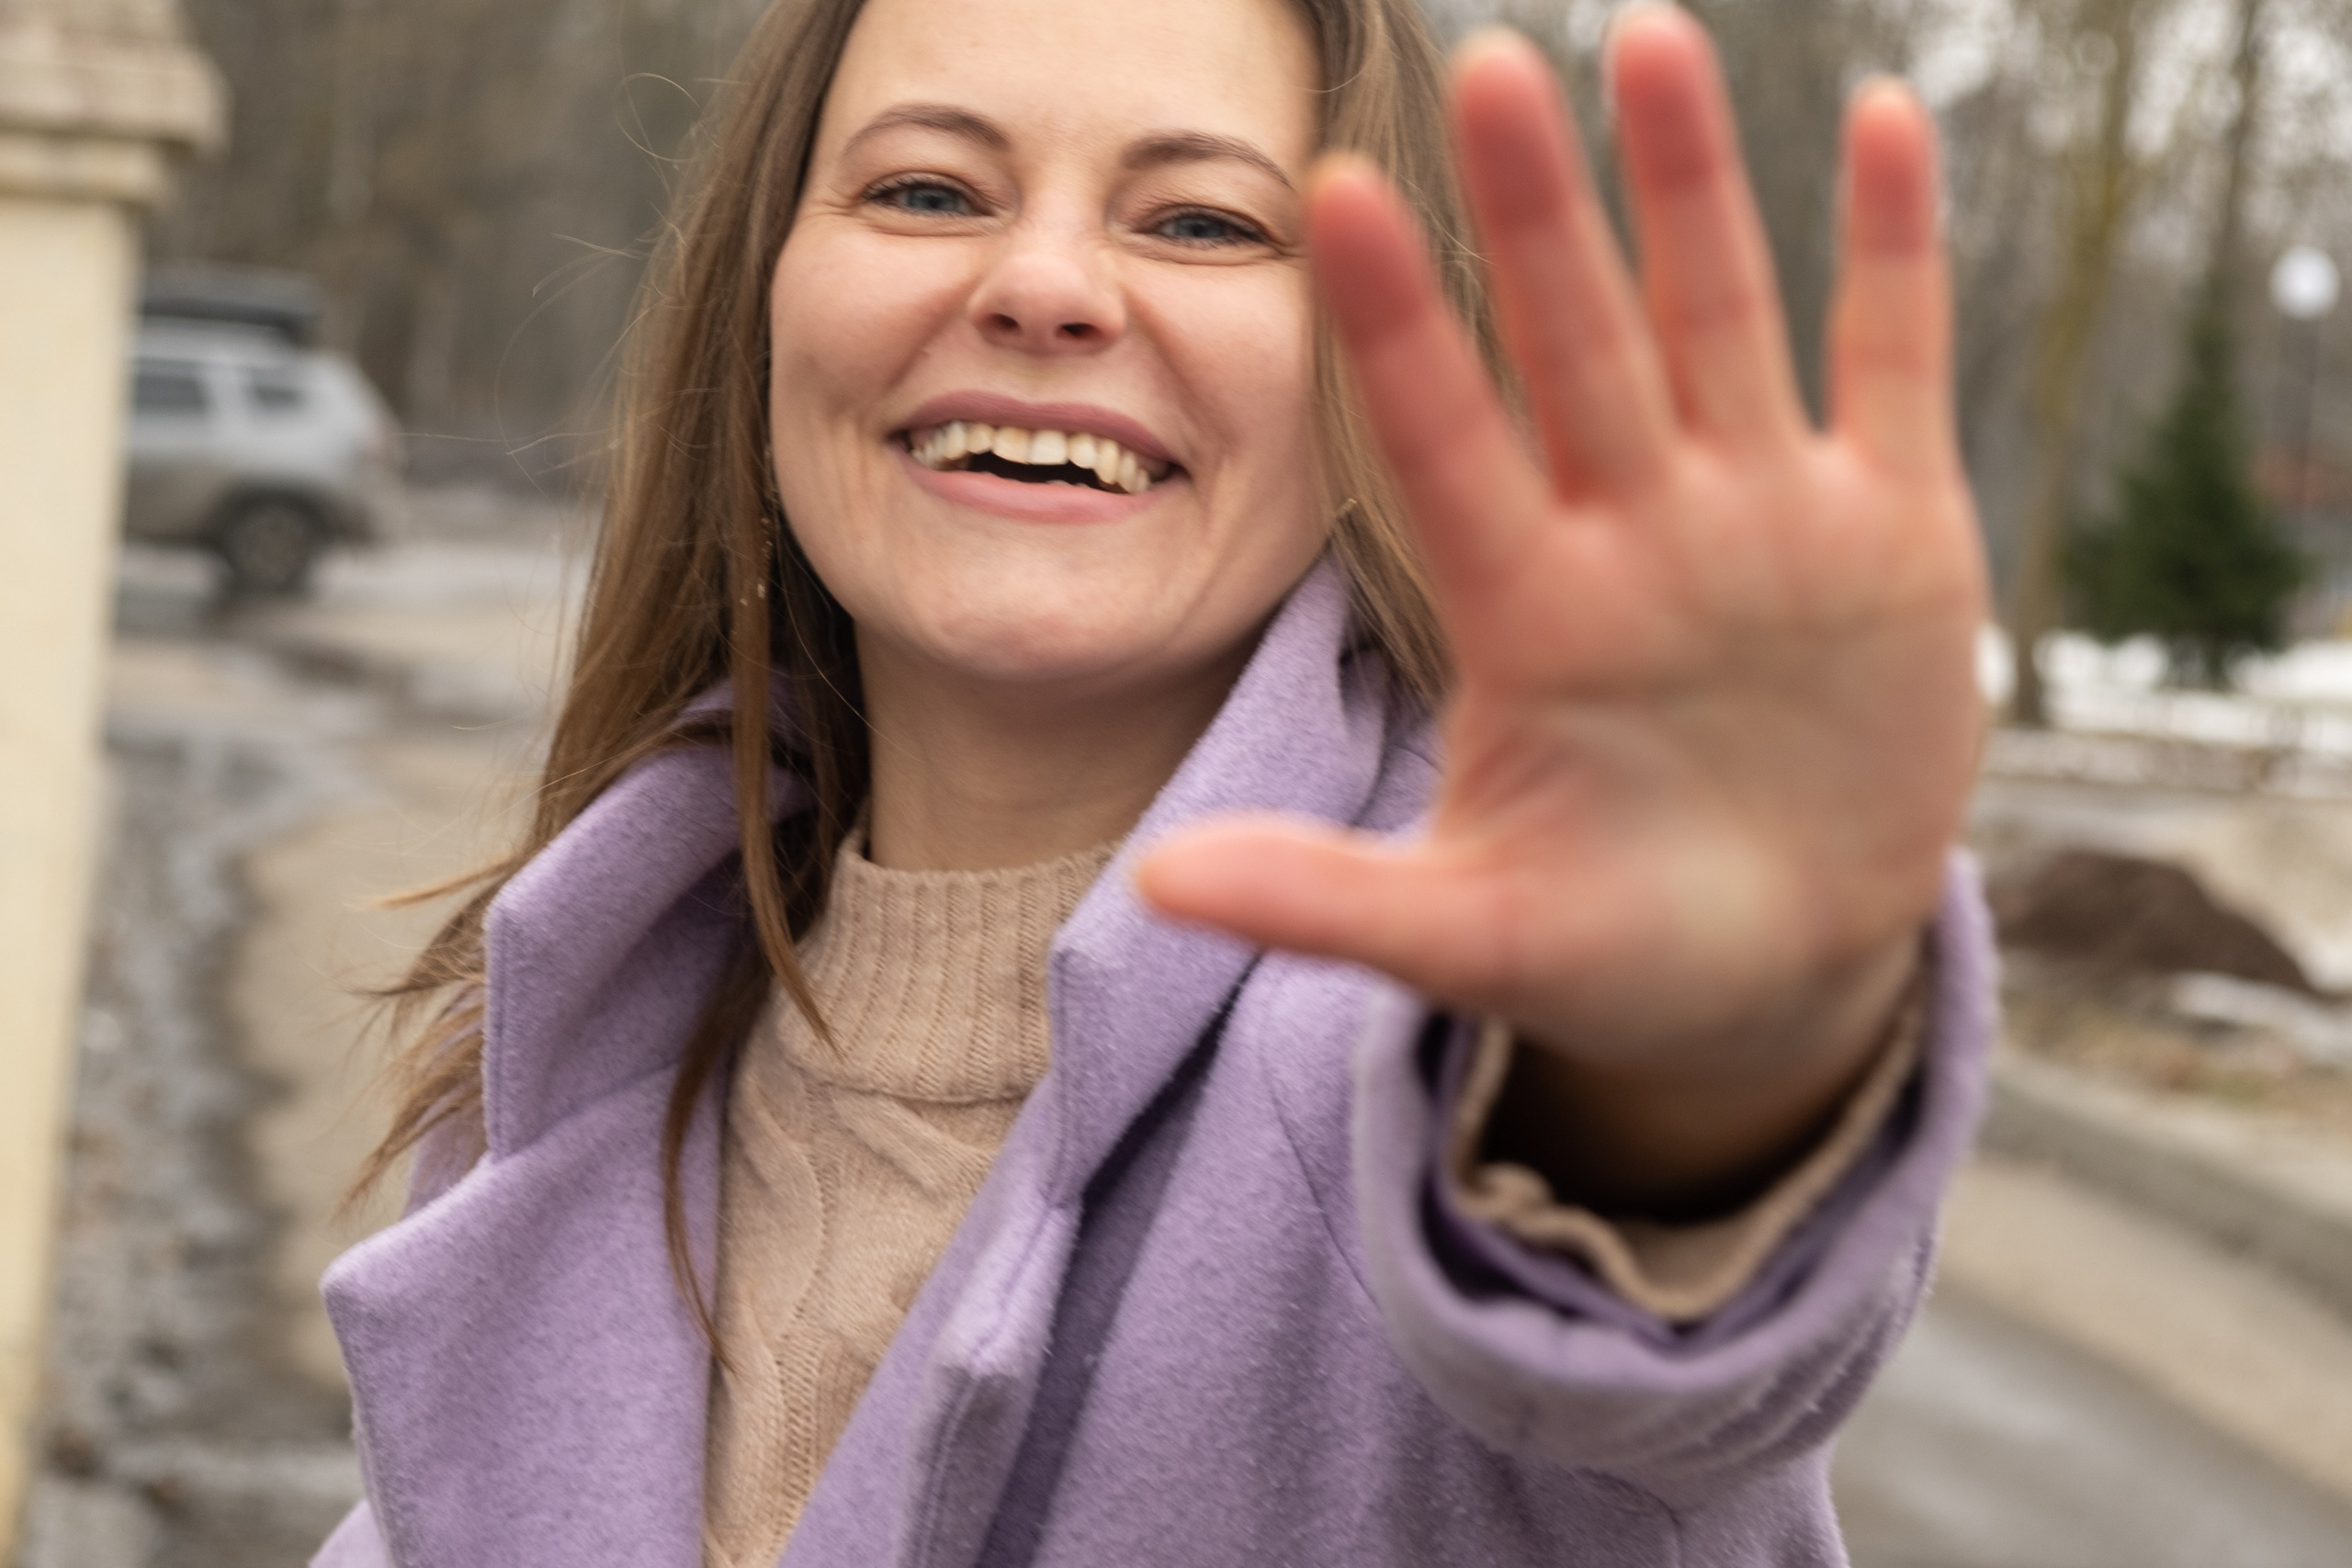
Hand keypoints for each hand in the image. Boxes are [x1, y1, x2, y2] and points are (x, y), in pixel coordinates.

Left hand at [1135, 10, 1985, 1208]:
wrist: (1777, 963)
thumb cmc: (1610, 949)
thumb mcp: (1474, 936)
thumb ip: (1326, 901)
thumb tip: (1143, 887)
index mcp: (1524, 616)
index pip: (1443, 443)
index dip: (1398, 327)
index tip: (1334, 195)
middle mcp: (1633, 538)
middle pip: (1577, 348)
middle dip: (1537, 216)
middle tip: (1485, 65)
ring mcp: (1761, 521)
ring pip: (1721, 320)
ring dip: (1694, 186)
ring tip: (1648, 41)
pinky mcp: (1891, 531)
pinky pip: (1891, 364)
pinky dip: (1895, 254)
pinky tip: (1890, 122)